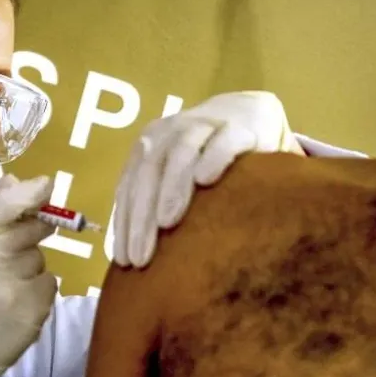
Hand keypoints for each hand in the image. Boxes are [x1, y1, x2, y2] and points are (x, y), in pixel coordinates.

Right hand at [0, 174, 57, 376]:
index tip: (46, 185)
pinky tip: (12, 305)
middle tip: (6, 256)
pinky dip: (35, 292)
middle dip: (28, 236)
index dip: (33, 192)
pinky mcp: (33, 310)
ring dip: (28, 269)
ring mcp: (14, 285)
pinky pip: (49, 284)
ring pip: (40, 259)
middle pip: (33, 228)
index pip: (8, 203)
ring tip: (1, 288)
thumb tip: (20, 181)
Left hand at [112, 90, 302, 267]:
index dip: (124, 223)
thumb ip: (159, 205)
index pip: (130, 186)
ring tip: (167, 223)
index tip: (124, 261)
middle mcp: (171, 132)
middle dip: (142, 216)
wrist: (251, 115)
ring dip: (172, 187)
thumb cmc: (209, 159)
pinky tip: (205, 180)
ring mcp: (205, 125)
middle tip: (141, 256)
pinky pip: (223, 140)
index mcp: (150, 146)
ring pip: (181, 153)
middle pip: (149, 172)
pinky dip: (213, 157)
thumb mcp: (178, 178)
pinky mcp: (240, 126)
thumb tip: (137, 260)